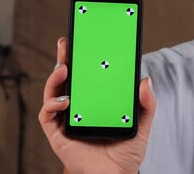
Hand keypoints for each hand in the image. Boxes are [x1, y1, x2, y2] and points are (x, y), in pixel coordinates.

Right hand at [38, 37, 155, 173]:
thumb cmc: (125, 153)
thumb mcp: (141, 125)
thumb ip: (146, 104)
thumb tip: (145, 80)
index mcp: (96, 102)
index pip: (88, 76)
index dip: (85, 58)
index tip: (87, 39)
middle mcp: (79, 107)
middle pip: (68, 79)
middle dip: (65, 58)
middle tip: (66, 42)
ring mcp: (66, 118)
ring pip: (53, 92)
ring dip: (55, 77)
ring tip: (64, 68)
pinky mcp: (57, 133)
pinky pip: (47, 114)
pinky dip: (52, 104)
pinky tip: (65, 100)